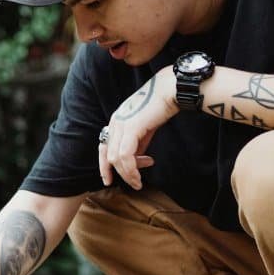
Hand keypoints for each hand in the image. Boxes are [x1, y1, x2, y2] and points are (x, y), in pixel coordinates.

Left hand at [98, 69, 177, 189]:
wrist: (170, 91)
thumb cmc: (160, 107)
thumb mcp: (145, 129)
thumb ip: (138, 144)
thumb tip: (135, 161)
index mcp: (116, 121)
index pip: (104, 147)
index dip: (104, 166)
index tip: (109, 180)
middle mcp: (115, 122)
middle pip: (108, 155)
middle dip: (119, 173)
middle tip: (134, 183)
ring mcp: (121, 124)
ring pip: (116, 158)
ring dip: (127, 174)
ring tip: (138, 182)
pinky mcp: (131, 127)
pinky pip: (125, 155)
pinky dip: (131, 170)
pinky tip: (139, 176)